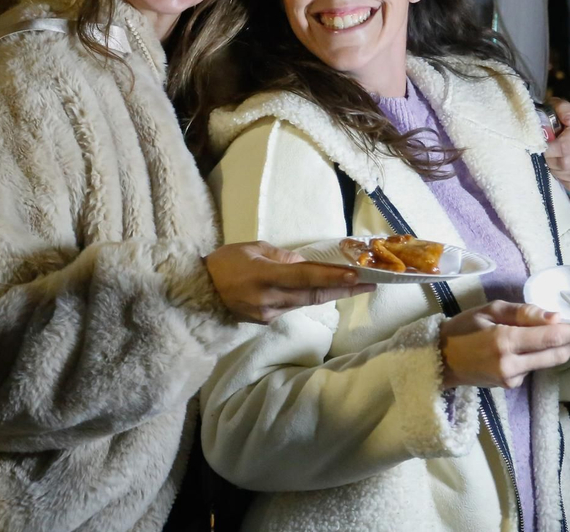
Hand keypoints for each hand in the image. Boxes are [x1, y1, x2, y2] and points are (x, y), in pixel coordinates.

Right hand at [205, 241, 374, 323]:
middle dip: (345, 288)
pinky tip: (324, 289)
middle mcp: (270, 299)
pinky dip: (309, 296)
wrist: (197, 292)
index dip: (332, 277)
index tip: (356, 275)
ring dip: (332, 292)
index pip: (305, 277)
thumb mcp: (252, 249)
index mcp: (265, 277)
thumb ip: (281, 257)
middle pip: (314, 294)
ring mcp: (269, 314)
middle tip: (372, 283)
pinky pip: (293, 306)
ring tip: (355, 284)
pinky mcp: (266, 321)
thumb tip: (303, 264)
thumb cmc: (223, 263)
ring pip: (306, 301)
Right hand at [439, 300, 569, 388]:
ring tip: (569, 332)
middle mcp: (512, 364)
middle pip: (557, 354)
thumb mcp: (490, 310)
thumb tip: (556, 317)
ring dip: (561, 347)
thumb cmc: (463, 327)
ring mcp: (512, 379)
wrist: (439, 359)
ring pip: (548, 362)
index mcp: (505, 341)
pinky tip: (533, 344)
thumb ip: (524, 313)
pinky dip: (540, 354)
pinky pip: (534, 367)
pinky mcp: (511, 386)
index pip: (552, 337)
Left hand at [543, 98, 569, 192]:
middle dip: (551, 161)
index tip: (540, 148)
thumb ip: (562, 109)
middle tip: (543, 156)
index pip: (566, 147)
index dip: (550, 151)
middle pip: (568, 163)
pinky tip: (560, 175)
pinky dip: (569, 183)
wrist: (548, 126)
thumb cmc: (549, 117)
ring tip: (550, 164)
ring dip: (559, 172)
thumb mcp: (553, 106)